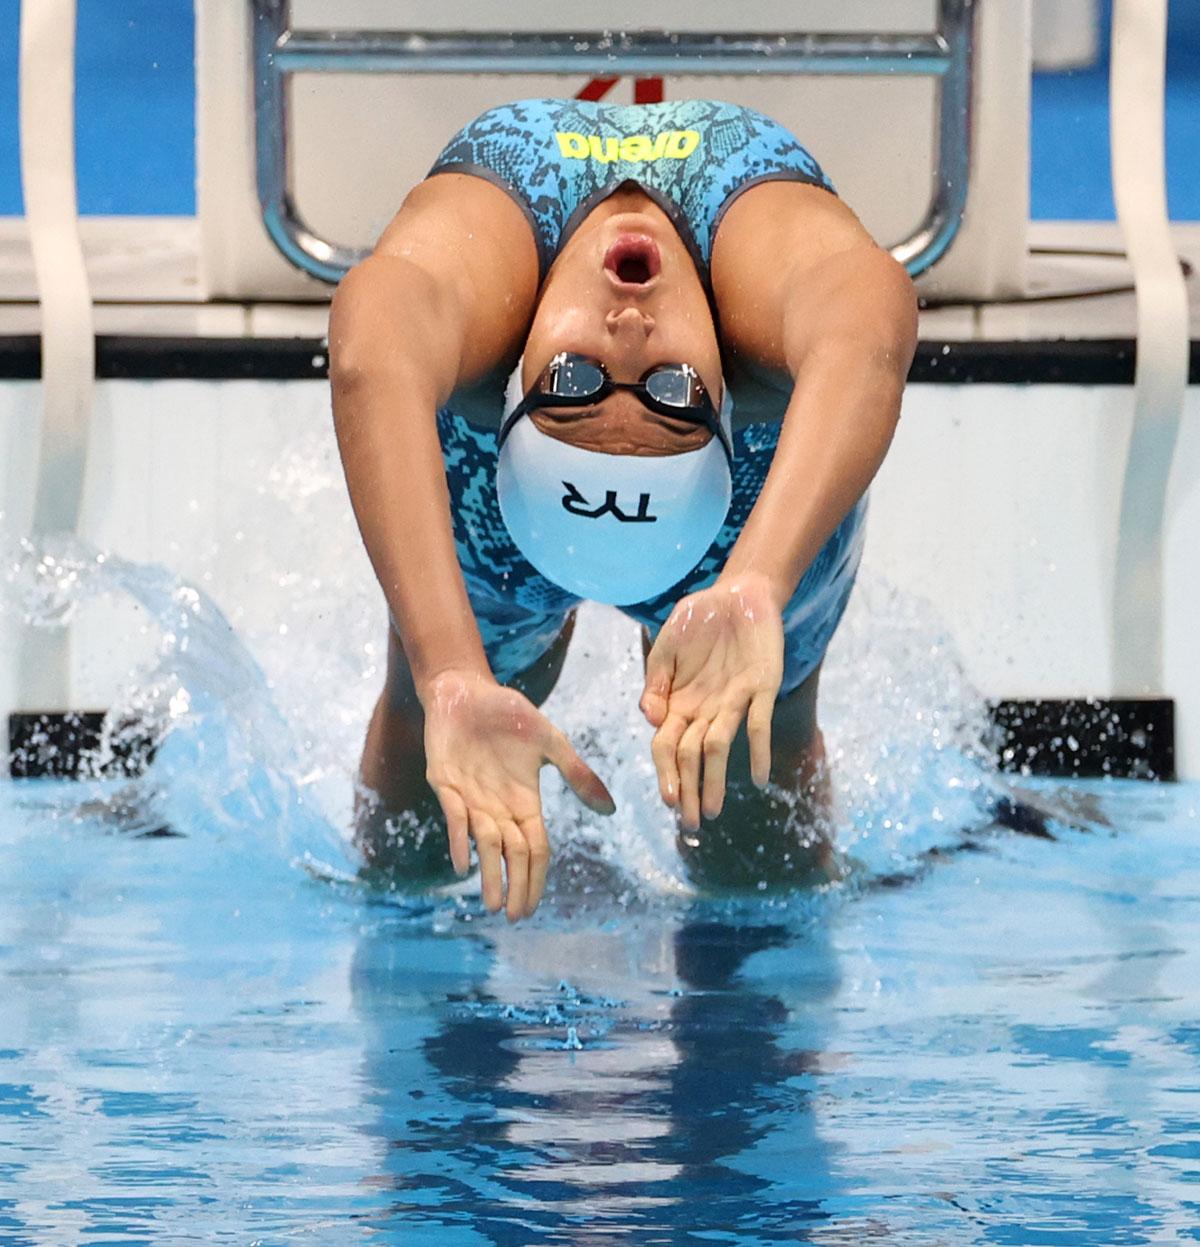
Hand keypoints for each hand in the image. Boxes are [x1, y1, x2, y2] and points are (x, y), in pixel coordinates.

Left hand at [422, 670, 614, 920]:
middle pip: (511, 854)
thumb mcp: (550, 743)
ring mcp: (471, 797)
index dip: (534, 877)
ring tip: (490, 904)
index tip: (532, 907)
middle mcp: (498, 807)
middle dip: (513, 885)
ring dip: (488, 873)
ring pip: (485, 843)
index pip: (534, 849)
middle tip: (512, 917)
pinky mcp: (445, 783)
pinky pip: (454, 816)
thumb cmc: (509, 715)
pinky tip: (463, 862)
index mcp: (525, 801)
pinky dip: (459, 839)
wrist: (467, 691)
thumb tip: (610, 810)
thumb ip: (577, 775)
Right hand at [639, 575, 783, 829]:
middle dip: (690, 790)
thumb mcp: (666, 647)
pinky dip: (759, 750)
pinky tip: (760, 778)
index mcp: (678, 703)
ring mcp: (734, 702)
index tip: (668, 799)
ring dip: (716, 779)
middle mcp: (705, 710)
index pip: (667, 747)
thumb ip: (656, 682)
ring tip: (713, 810)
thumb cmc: (697, 621)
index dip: (666, 773)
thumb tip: (649, 718)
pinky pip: (759, 723)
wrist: (737, 594)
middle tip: (691, 825)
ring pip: (721, 747)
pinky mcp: (761, 688)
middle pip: (693, 757)